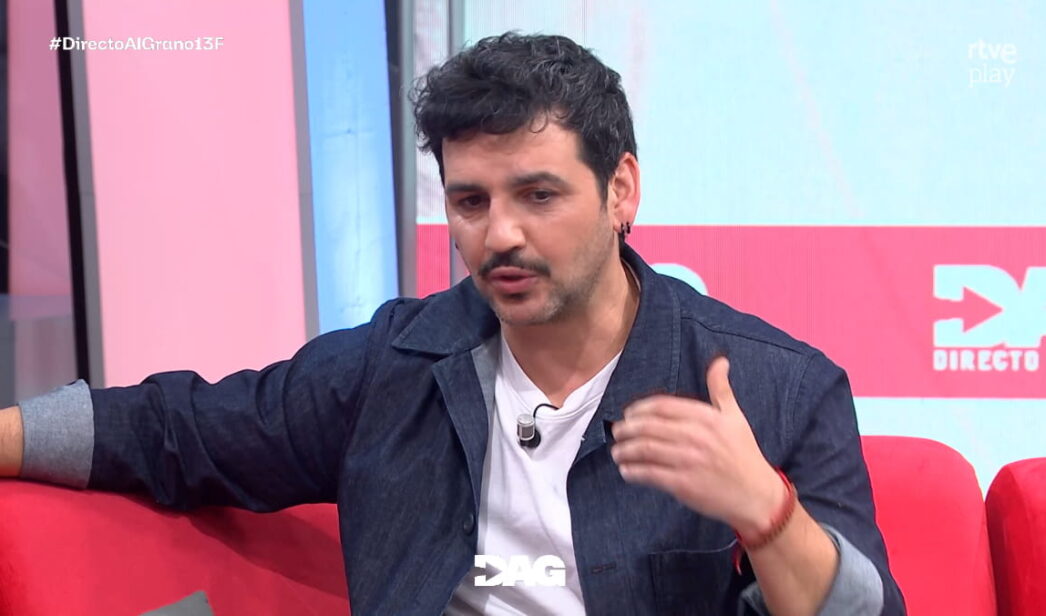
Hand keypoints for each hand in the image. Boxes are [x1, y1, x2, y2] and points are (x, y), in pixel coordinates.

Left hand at [610, 357, 784, 536]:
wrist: (756, 494)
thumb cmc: (744, 454)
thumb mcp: (735, 417)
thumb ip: (721, 389)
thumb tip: (721, 360)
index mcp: (706, 417)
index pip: (662, 406)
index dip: (639, 409)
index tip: (628, 414)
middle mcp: (695, 436)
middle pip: (648, 427)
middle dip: (626, 429)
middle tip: (617, 432)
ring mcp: (688, 461)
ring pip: (645, 450)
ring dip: (625, 450)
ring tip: (618, 452)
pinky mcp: (683, 484)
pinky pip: (650, 474)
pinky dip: (633, 472)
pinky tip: (626, 471)